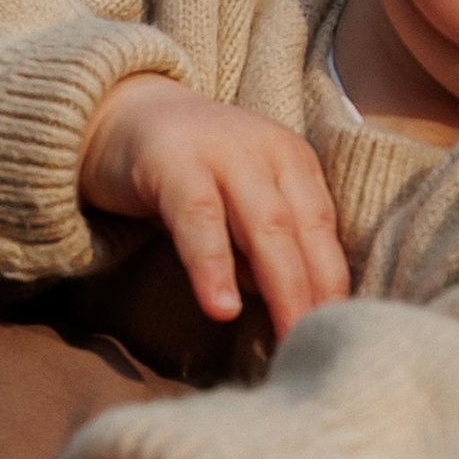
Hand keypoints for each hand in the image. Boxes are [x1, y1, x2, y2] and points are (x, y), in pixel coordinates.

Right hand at [79, 78, 348, 338]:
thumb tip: (289, 308)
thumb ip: (265, 247)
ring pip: (263, 225)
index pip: (323, 228)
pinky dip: (213, 266)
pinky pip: (199, 220)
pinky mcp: (173, 162)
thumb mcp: (240, 203)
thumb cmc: (191, 172)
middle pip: (301, 230)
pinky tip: (222, 307)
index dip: (333, 282)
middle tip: (319, 344)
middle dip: (313, 292)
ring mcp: (222, 152)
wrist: (121, 113)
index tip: (338, 331)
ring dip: (280, 284)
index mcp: (292, 159)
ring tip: (286, 335)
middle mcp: (266, 150)